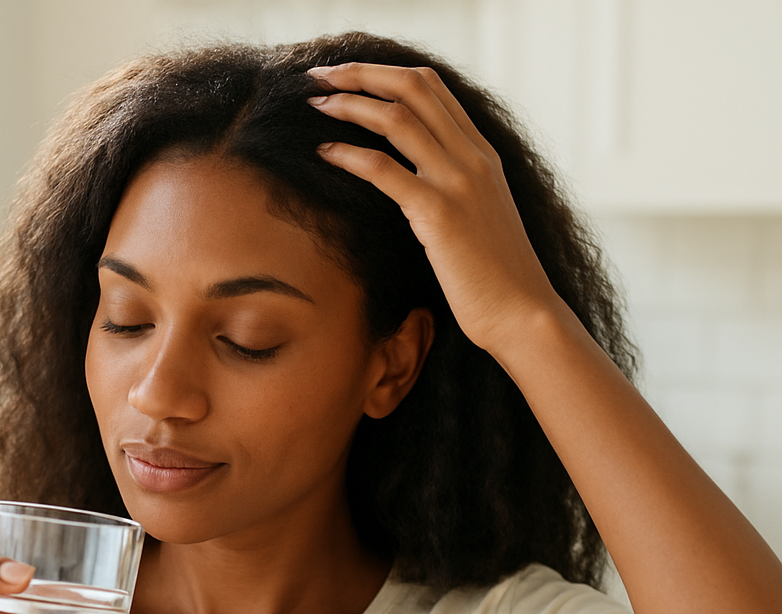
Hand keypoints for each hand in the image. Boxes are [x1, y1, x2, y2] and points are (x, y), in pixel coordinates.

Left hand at [307, 63, 563, 357]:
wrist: (523, 315)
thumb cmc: (498, 281)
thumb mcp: (480, 222)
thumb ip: (455, 194)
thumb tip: (417, 189)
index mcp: (483, 155)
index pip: (434, 89)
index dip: (387, 73)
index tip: (352, 77)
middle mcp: (473, 158)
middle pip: (412, 88)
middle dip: (361, 73)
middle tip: (321, 74)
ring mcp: (458, 182)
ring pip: (396, 118)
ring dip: (349, 104)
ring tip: (316, 103)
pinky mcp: (438, 214)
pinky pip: (384, 169)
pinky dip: (348, 154)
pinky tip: (324, 152)